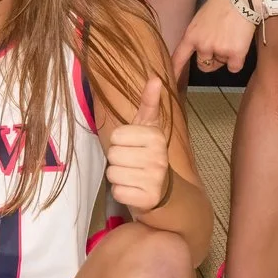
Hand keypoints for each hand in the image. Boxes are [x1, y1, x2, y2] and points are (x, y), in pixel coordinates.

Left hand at [103, 78, 174, 212]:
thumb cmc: (148, 155)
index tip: (132, 147)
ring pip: (113, 174)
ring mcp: (154, 179)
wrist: (164, 191)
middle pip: (112, 155)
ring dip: (118, 177)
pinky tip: (133, 190)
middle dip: (118, 160)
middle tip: (132, 164)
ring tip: (132, 176)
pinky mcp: (148, 199)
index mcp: (156, 136)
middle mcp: (158, 158)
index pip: (116, 136)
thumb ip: (149, 103)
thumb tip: (155, 77)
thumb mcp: (149, 128)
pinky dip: (121, 192)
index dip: (119, 142)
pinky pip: (117, 192)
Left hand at [173, 0, 255, 78]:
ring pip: (221, 64)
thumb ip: (198, 34)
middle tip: (221, 43)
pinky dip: (238, 60)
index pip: (178, 58)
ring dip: (226, 56)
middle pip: (203, 66)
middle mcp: (202, 46)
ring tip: (232, 36)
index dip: (175, 71)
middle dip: (211, 60)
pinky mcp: (235, 54)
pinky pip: (234, 67)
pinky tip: (240, 44)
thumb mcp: (201, 18)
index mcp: (191, 35)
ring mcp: (218, 50)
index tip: (170, 82)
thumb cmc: (223, 1)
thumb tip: (200, 46)